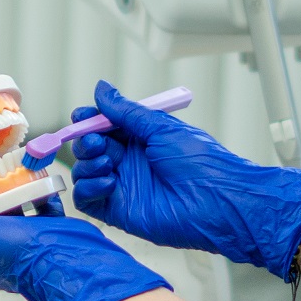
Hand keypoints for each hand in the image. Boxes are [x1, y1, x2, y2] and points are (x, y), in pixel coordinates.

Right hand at [70, 80, 300, 279]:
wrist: (219, 201)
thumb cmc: (201, 163)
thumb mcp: (161, 128)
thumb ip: (126, 112)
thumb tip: (102, 89)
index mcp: (141, 139)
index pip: (103, 126)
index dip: (89, 120)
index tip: (82, 115)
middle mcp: (129, 162)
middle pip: (89, 147)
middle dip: (85, 140)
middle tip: (96, 141)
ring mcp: (123, 187)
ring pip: (84, 171)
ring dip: (87, 163)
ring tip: (108, 162)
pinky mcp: (118, 212)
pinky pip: (87, 199)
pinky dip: (88, 187)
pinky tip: (109, 182)